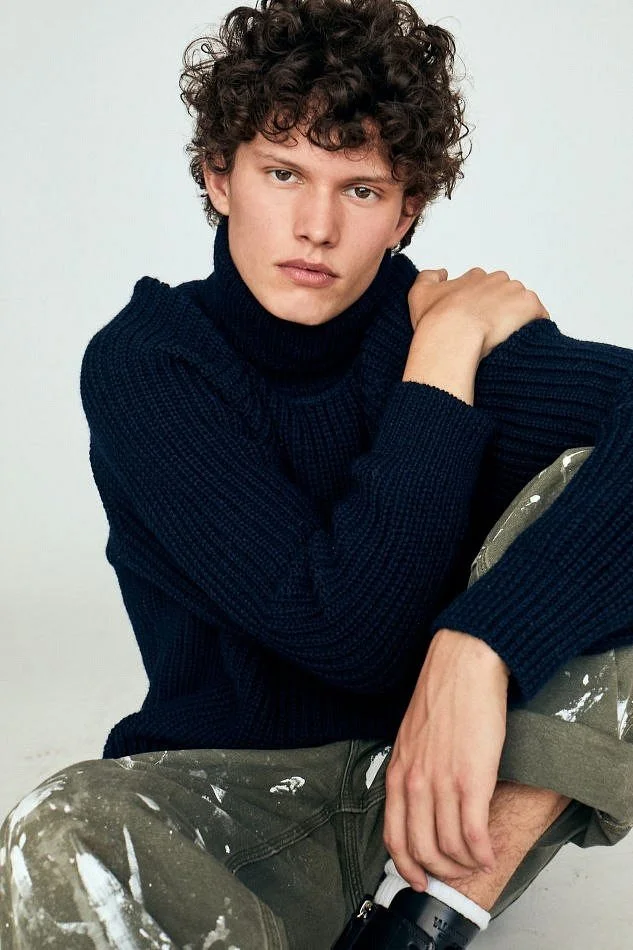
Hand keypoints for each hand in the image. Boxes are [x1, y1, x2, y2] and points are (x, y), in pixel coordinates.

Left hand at [383, 628, 509, 888]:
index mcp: (398, 772)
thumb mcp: (412, 737)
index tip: (418, 879)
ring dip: (465, 865)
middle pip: (422, 849)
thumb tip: (421, 801)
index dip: (407, 866)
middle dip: (441, 871)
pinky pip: (474, 835)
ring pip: (449, 848)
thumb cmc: (443, 696)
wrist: (464, 666)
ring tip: (477, 861)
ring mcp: (442, 783)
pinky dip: (482, 853)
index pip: (394, 836)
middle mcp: (414, 783)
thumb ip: (412, 770)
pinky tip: (490, 853)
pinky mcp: (472, 779)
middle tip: (456, 873)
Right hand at [407, 266, 549, 358]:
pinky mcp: (530, 305)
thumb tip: (442, 272)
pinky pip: (540, 316)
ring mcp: (515, 291)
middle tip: (492, 332)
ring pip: (522, 304)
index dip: (480, 303)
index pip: (483, 284)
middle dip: (501, 309)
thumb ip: (428, 277)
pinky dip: (535, 326)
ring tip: (506, 340)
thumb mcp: (419, 294)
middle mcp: (496, 279)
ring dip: (518, 318)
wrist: (452, 335)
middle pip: (505, 293)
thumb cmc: (436, 320)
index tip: (476, 318)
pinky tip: (524, 340)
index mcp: (474, 277)